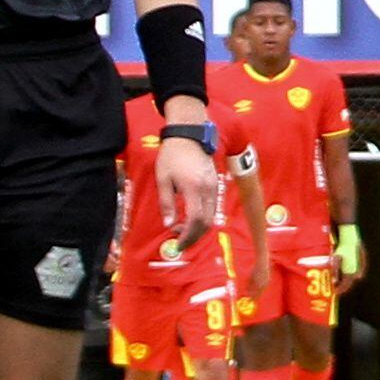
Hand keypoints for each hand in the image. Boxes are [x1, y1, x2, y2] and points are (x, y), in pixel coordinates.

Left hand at [155, 135, 224, 251]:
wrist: (189, 136)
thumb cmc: (172, 155)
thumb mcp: (163, 179)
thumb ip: (166, 203)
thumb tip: (169, 224)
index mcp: (193, 187)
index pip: (195, 220)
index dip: (188, 235)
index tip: (178, 244)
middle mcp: (208, 189)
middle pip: (206, 222)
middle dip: (194, 236)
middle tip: (180, 241)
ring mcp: (214, 187)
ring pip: (212, 217)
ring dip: (199, 228)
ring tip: (183, 230)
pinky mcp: (216, 184)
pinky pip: (213, 208)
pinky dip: (204, 218)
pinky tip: (191, 218)